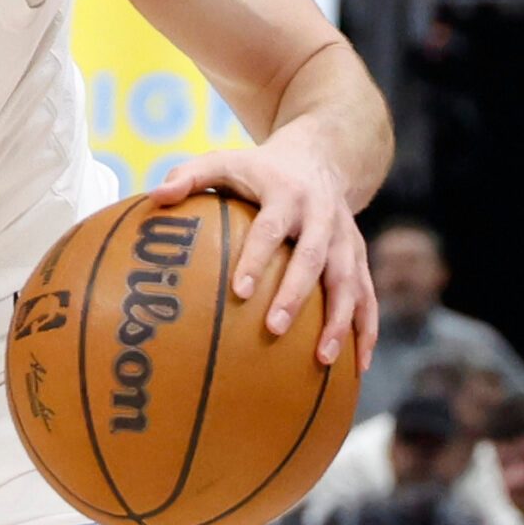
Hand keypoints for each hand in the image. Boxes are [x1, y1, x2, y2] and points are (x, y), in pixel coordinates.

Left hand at [151, 129, 376, 370]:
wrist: (320, 158)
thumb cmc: (258, 170)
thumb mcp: (224, 161)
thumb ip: (189, 176)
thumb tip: (155, 197)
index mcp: (287, 195)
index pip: (271, 229)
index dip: (257, 259)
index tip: (239, 292)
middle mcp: (322, 218)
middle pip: (313, 260)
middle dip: (296, 296)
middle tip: (274, 329)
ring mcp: (347, 240)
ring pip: (349, 283)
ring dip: (339, 321)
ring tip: (323, 359)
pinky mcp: (360, 257)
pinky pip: (368, 296)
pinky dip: (367, 330)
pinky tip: (358, 366)